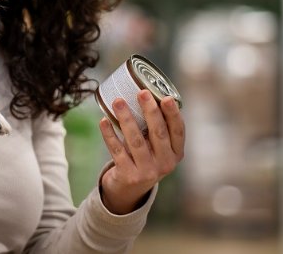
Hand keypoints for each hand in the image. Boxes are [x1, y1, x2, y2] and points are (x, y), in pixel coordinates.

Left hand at [98, 90, 184, 214]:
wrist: (129, 190)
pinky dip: (109, 134)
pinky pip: (117, 151)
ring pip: (136, 141)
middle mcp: (165, 164)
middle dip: (150, 111)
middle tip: (142, 92)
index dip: (173, 114)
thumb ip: (156, 129)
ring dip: (126, 118)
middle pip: (158, 134)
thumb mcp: (156, 148)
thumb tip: (143, 94)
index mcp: (176, 154)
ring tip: (118, 101)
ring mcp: (147, 172)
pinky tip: (104, 121)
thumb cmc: (144, 158)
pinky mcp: (128, 176)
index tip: (166, 97)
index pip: (178, 131)